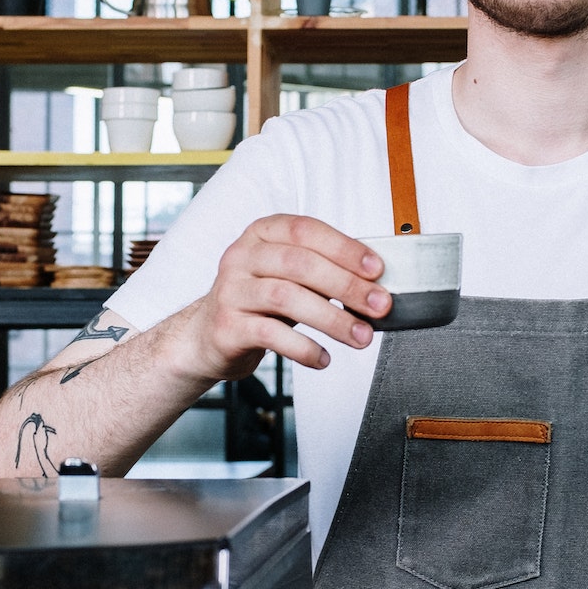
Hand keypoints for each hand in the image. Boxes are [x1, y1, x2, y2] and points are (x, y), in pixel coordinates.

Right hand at [175, 214, 389, 378]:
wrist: (208, 336)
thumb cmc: (259, 302)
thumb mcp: (287, 276)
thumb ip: (323, 272)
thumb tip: (374, 285)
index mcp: (261, 234)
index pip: (306, 231)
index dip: (344, 248)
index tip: (376, 269)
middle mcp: (242, 256)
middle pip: (299, 263)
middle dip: (346, 285)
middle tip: (379, 306)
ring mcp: (231, 290)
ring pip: (286, 297)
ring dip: (332, 319)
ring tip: (360, 337)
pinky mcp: (227, 326)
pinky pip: (270, 335)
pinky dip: (303, 348)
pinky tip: (323, 358)